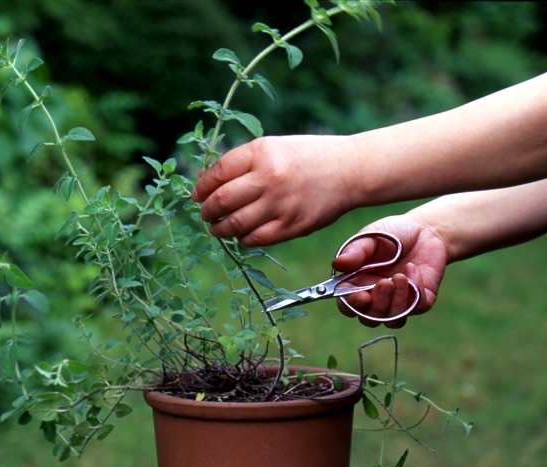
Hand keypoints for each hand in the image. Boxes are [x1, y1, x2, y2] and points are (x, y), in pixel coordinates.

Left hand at [191, 135, 362, 246]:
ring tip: (218, 227)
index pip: (217, 174)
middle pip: (221, 201)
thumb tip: (204, 181)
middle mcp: (269, 178)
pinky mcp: (291, 226)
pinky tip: (242, 233)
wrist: (350, 171)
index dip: (201, 187)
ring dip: (220, 229)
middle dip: (206, 211)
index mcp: (261, 152)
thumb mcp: (274, 147)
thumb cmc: (307, 157)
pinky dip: (242, 238)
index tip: (197, 195)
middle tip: (205, 214)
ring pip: (234, 224)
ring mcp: (280, 204)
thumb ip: (242, 163)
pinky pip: (255, 239)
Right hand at [331, 215, 447, 328]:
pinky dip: (415, 290)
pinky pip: (416, 306)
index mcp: (357, 285)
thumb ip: (355, 251)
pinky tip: (412, 269)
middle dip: (377, 305)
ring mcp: (398, 302)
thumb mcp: (371, 237)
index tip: (361, 296)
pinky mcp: (420, 301)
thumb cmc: (392, 233)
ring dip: (396, 301)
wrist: (426, 230)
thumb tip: (337, 263)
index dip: (352, 306)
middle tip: (385, 282)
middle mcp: (376, 298)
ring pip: (393, 320)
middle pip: (369, 318)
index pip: (348, 306)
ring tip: (400, 276)